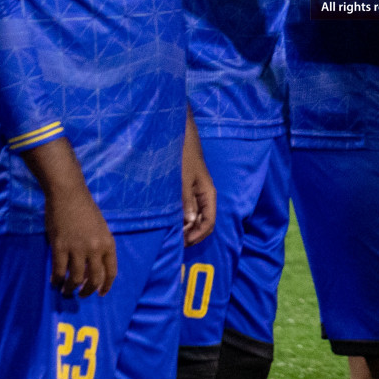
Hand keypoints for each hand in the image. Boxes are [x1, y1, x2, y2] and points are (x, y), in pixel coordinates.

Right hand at [23, 138, 116, 296]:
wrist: (69, 194)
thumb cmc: (85, 208)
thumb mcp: (100, 228)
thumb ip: (99, 247)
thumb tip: (93, 268)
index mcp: (108, 243)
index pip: (111, 272)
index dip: (106, 286)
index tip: (100, 293)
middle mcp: (95, 249)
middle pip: (94, 279)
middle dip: (87, 291)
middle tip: (81, 295)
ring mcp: (77, 249)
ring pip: (76, 279)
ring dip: (70, 288)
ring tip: (66, 291)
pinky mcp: (60, 247)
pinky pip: (59, 271)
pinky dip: (56, 280)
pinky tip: (54, 282)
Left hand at [182, 119, 216, 246]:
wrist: (180, 135)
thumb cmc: (183, 156)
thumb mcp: (182, 180)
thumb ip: (186, 201)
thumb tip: (189, 222)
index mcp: (208, 194)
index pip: (209, 223)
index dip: (197, 236)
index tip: (181, 243)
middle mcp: (204, 195)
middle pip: (203, 222)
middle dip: (190, 233)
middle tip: (173, 241)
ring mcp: (196, 191)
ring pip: (195, 216)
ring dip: (185, 226)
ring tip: (170, 231)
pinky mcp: (187, 187)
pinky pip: (188, 208)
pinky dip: (181, 216)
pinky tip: (169, 218)